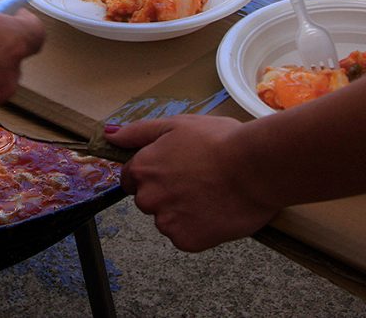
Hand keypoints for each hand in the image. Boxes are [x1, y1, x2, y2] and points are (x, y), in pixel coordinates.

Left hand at [107, 115, 278, 251]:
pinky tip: (215, 211)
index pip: (132, 179)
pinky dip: (198, 228)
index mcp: (142, 169)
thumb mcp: (176, 125)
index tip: (176, 170)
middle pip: (148, 200)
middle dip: (166, 193)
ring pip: (167, 219)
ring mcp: (166, 221)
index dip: (154, 173)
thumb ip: (138, 132)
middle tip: (198, 180)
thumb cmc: (220, 141)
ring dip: (182, 212)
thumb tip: (109, 135)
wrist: (256, 168)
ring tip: (211, 195)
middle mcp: (148, 197)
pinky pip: (185, 237)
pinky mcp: (186, 240)